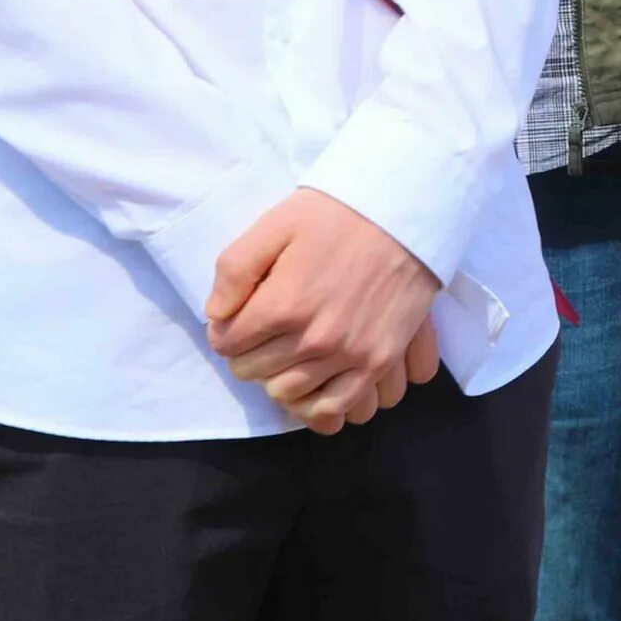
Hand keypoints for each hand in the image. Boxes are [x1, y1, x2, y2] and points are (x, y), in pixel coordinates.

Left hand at [205, 189, 440, 434]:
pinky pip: (336, 407)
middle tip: (262, 334)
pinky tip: (312, 386)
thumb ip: (235, 269)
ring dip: (277, 378)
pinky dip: (316, 406)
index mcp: (283, 303)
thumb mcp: (275, 224)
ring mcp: (349, 353)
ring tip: (286, 356)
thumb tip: (216, 315)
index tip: (239, 317)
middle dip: (248, 354)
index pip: (227, 343)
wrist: (404, 213)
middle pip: (254, 372)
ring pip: (288, 394)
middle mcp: (314, 337)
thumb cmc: (336, 215)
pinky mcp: (378, 361)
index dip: (227, 329)